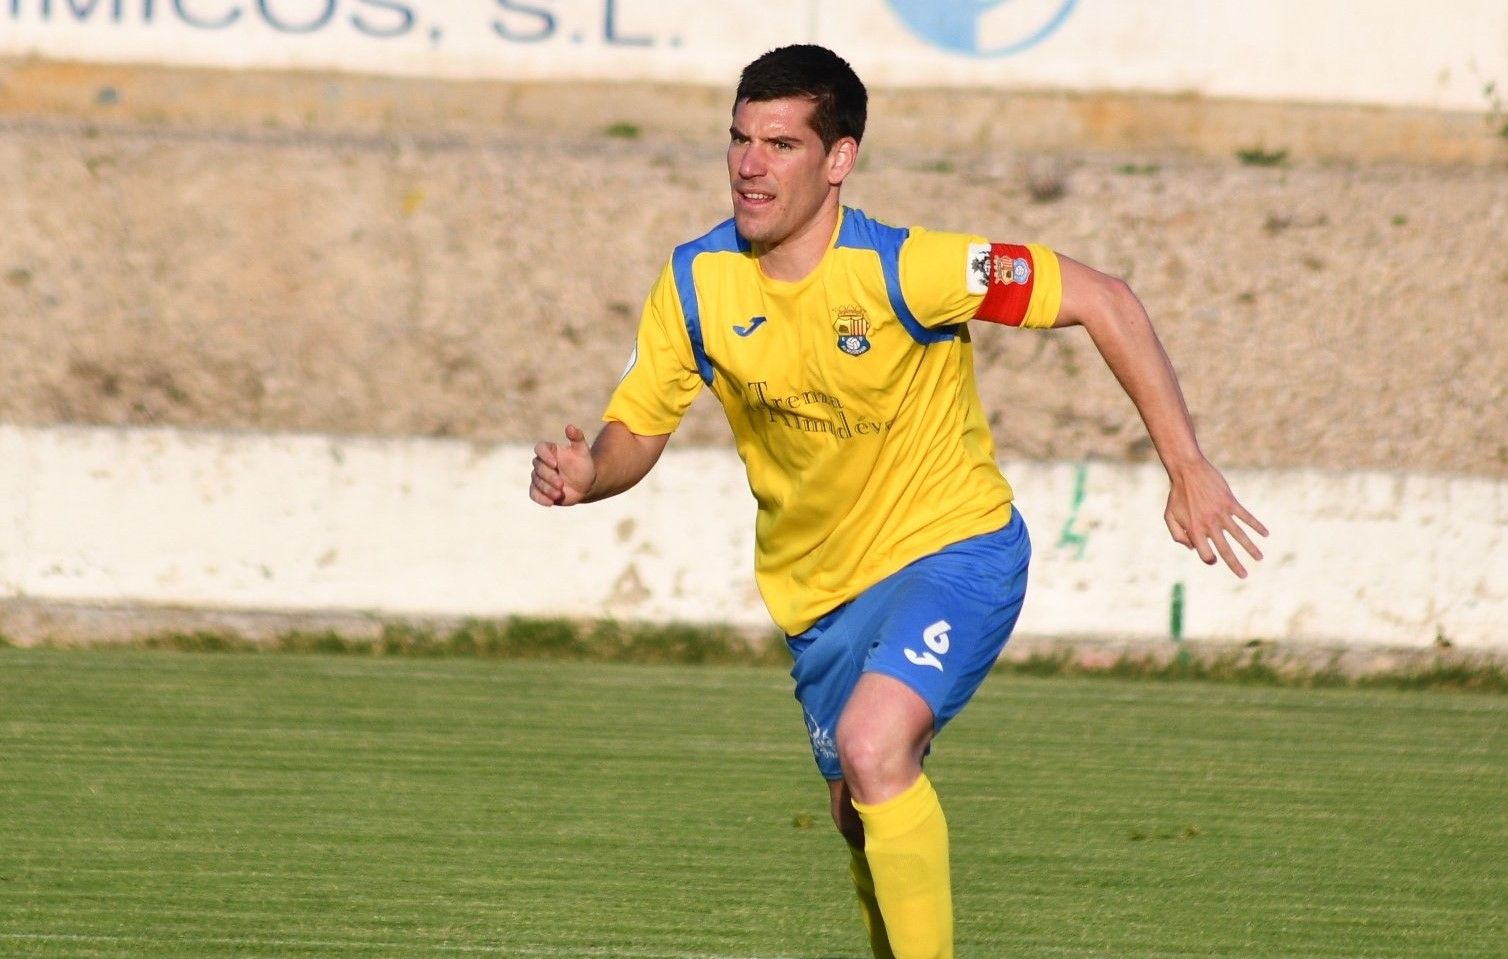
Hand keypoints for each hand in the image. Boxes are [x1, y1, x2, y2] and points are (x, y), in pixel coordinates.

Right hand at [529, 424, 595, 505]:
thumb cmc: (583, 465)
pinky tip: (550, 503)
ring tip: (558, 494)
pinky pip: (533, 494)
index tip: (554, 463)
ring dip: (546, 489)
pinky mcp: (539, 490)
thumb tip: (570, 427)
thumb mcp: (583, 451)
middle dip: (548, 476)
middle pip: (537, 467)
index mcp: (550, 450)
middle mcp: (542, 463)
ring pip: (536, 482)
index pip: (540, 448)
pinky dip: (540, 498)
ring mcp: (539, 477)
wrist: (586, 484)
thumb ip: (577, 438)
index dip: (544, 455)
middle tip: (561, 484)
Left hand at [1164, 459, 1267, 577]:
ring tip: (1260, 559)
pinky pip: (1246, 517)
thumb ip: (1177, 535)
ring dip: (1251, 548)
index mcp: (1194, 530)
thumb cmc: (1177, 495)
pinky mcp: (1230, 502)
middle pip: (1225, 550)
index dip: (1209, 559)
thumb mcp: (1169, 517)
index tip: (1214, 559)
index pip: (1206, 554)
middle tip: (1244, 576)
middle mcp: (1209, 525)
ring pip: (1240, 535)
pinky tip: (1265, 534)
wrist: (1187, 471)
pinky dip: (1257, 526)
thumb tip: (1192, 549)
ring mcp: (1221, 513)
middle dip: (1235, 565)